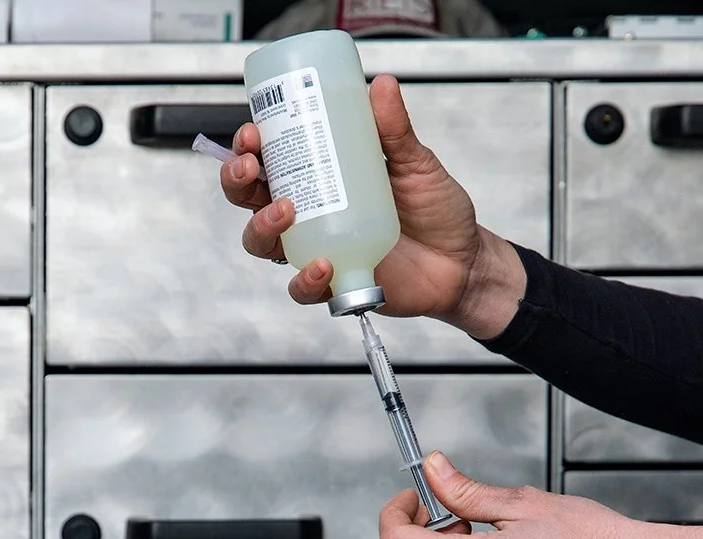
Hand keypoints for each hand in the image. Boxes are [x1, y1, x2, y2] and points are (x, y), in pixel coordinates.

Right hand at [219, 74, 525, 339]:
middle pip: (251, 200)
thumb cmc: (436, 210)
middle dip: (239, 182)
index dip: (249, 147)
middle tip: (251, 167)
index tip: (252, 132)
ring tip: (285, 210)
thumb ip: (395, 130)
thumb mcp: (416, 163)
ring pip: (263, 243)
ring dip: (262, 226)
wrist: (463, 262)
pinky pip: (304, 289)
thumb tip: (382, 85)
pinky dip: (305, 280)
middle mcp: (310, 214)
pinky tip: (321, 265)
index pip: (269, 160)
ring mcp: (318, 249)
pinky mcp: (334, 285)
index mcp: (320, 177)